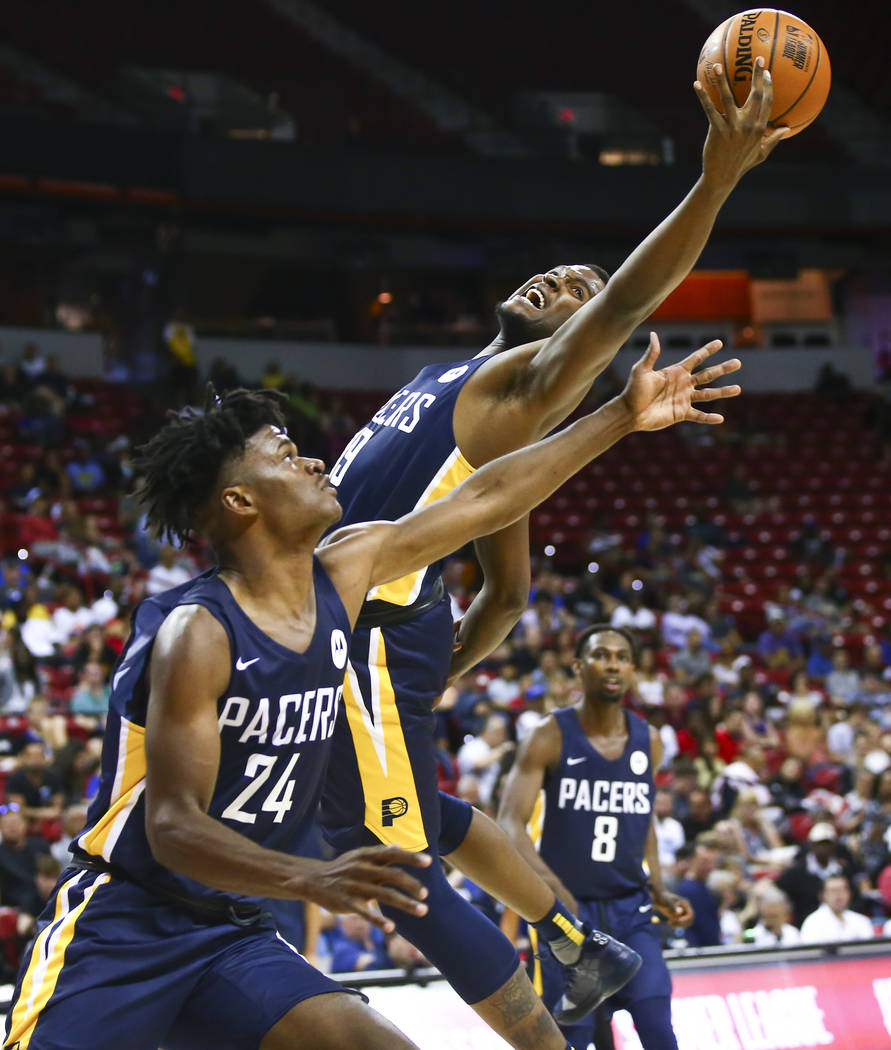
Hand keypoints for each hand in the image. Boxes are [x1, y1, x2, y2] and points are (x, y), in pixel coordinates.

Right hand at [298, 845, 430, 932]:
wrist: (312, 879)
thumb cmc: (342, 867)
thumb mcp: (359, 855)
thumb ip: (380, 853)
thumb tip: (400, 845)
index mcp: (367, 856)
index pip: (392, 854)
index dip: (411, 857)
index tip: (429, 862)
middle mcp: (363, 869)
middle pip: (392, 875)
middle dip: (411, 884)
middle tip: (426, 894)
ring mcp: (355, 886)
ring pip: (385, 895)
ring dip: (405, 903)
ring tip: (423, 911)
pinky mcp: (347, 903)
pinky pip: (365, 912)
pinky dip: (379, 920)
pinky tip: (392, 928)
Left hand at [621, 333, 740, 431]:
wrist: (629, 412)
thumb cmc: (633, 390)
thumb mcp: (641, 370)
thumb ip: (651, 354)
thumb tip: (654, 335)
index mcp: (675, 372)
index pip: (696, 358)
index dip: (707, 350)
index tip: (720, 342)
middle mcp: (683, 384)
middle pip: (708, 375)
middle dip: (723, 368)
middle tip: (738, 363)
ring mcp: (683, 399)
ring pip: (708, 394)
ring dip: (723, 392)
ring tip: (738, 389)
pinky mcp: (681, 413)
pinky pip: (698, 416)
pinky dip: (709, 418)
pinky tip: (720, 419)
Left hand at [653, 890, 694, 927]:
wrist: (659, 897)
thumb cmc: (663, 897)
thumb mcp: (667, 901)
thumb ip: (673, 906)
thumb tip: (678, 912)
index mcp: (685, 904)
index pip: (690, 914)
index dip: (686, 919)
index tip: (678, 920)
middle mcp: (685, 910)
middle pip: (689, 921)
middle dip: (682, 924)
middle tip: (674, 924)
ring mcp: (682, 914)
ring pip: (684, 924)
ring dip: (678, 925)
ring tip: (669, 922)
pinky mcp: (678, 917)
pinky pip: (680, 925)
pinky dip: (675, 925)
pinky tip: (669, 922)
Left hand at [695, 56, 787, 190]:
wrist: (721, 178)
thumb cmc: (740, 165)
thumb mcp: (760, 154)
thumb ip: (773, 140)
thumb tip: (787, 128)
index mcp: (759, 129)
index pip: (767, 102)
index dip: (767, 85)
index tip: (766, 71)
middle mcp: (748, 126)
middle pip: (755, 95)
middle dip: (756, 75)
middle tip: (756, 57)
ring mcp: (733, 127)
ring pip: (728, 98)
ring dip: (722, 80)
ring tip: (717, 66)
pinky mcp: (717, 131)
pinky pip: (710, 110)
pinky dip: (703, 96)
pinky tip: (696, 85)